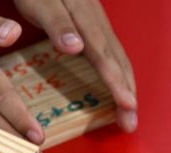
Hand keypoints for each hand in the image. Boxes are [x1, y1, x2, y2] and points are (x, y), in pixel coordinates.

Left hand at [13, 0, 136, 131]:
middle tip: (131, 123)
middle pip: (117, 59)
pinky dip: (116, 70)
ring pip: (116, 54)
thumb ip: (57, 24)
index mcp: (84, 18)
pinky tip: (114, 82)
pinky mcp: (89, 20)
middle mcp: (95, 20)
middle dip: (126, 92)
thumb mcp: (39, 3)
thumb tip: (78, 48)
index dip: (116, 83)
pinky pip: (109, 49)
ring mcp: (94, 19)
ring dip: (124, 83)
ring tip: (128, 110)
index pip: (105, 56)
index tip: (127, 106)